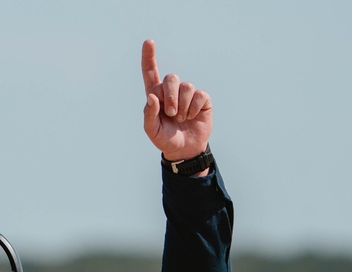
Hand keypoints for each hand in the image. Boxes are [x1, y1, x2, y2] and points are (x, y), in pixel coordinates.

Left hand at [141, 39, 212, 161]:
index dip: (149, 57)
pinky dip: (194, 108)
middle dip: (170, 97)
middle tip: (171, 114)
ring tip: (181, 118)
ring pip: (186, 86)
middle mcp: (171, 91)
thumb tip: (151, 96)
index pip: (150, 73)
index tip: (148, 42)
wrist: (184, 149)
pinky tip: (192, 116)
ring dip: (182, 106)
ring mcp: (188, 94)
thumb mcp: (152, 130)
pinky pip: (199, 95)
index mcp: (156, 95)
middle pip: (171, 78)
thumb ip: (148, 114)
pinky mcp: (202, 99)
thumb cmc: (165, 138)